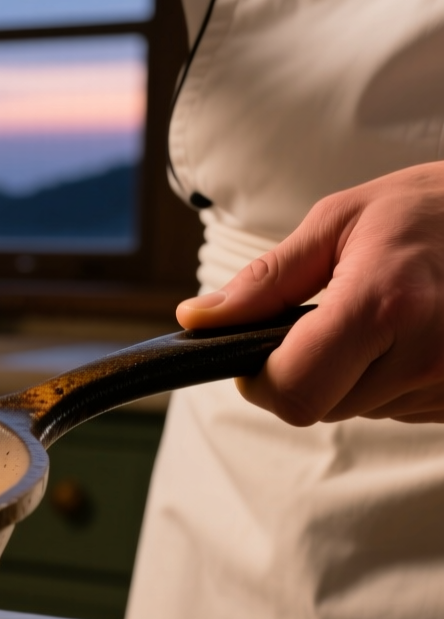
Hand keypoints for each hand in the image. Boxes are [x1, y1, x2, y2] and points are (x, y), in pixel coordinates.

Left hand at [177, 161, 443, 424]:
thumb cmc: (431, 209)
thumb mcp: (340, 222)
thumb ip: (266, 280)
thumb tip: (198, 318)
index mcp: (385, 306)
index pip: (295, 390)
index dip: (262, 379)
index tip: (260, 351)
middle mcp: (428, 354)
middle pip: (323, 407)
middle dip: (309, 371)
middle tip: (334, 317)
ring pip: (364, 409)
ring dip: (356, 374)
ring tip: (388, 315)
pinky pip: (406, 408)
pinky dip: (395, 379)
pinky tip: (416, 333)